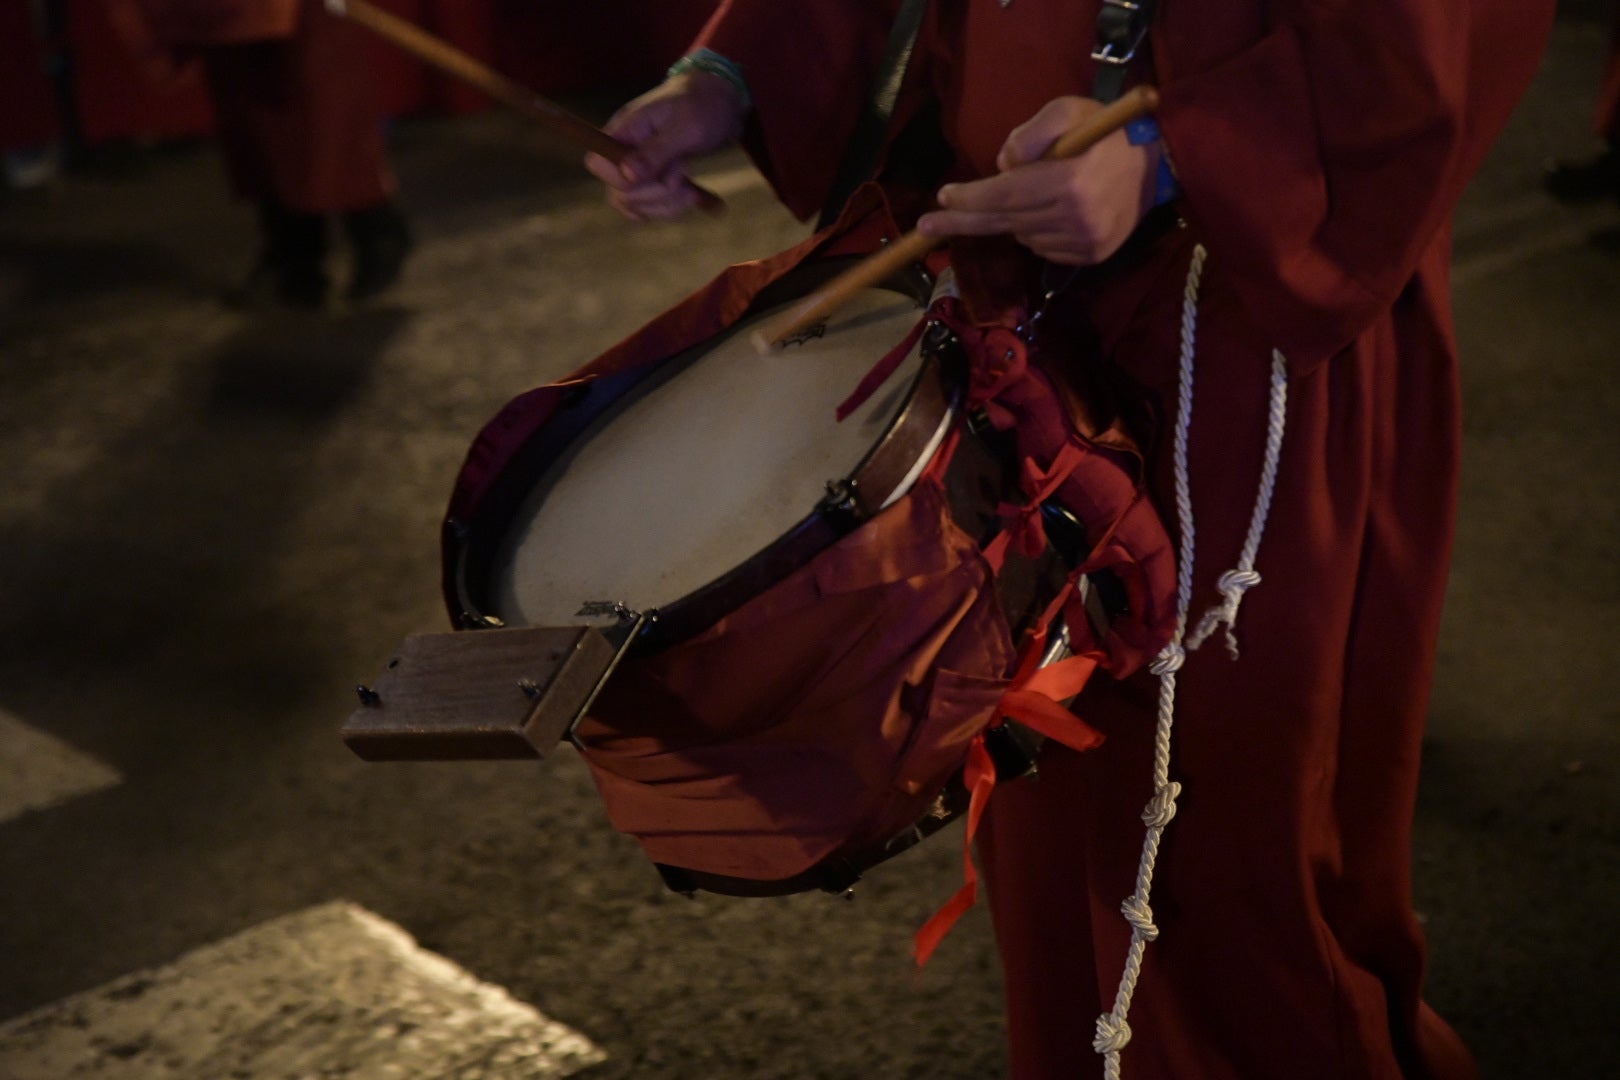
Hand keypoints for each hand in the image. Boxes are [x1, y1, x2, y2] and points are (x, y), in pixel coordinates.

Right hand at [584, 71, 746, 220]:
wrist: (718, 100)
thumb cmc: (701, 106)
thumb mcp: (685, 128)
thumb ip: (655, 152)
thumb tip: (626, 174)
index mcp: (624, 130)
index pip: (597, 164)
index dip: (623, 180)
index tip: (659, 171)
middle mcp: (624, 150)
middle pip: (618, 192)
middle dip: (656, 193)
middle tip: (683, 171)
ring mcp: (636, 167)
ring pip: (634, 205)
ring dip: (666, 205)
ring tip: (691, 189)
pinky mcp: (651, 179)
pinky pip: (648, 207)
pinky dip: (669, 208)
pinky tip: (689, 197)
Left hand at [917, 96, 1159, 265]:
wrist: (1158, 163)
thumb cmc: (1106, 130)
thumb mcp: (1066, 111)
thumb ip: (1029, 134)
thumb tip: (1000, 167)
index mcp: (1069, 182)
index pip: (1004, 196)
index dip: (969, 198)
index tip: (943, 197)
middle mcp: (1075, 219)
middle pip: (1004, 224)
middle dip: (963, 222)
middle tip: (927, 225)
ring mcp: (1084, 243)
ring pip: (1023, 237)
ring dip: (1010, 220)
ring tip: (1023, 197)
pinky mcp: (1091, 256)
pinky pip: (1044, 249)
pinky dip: (1035, 232)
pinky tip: (1046, 213)